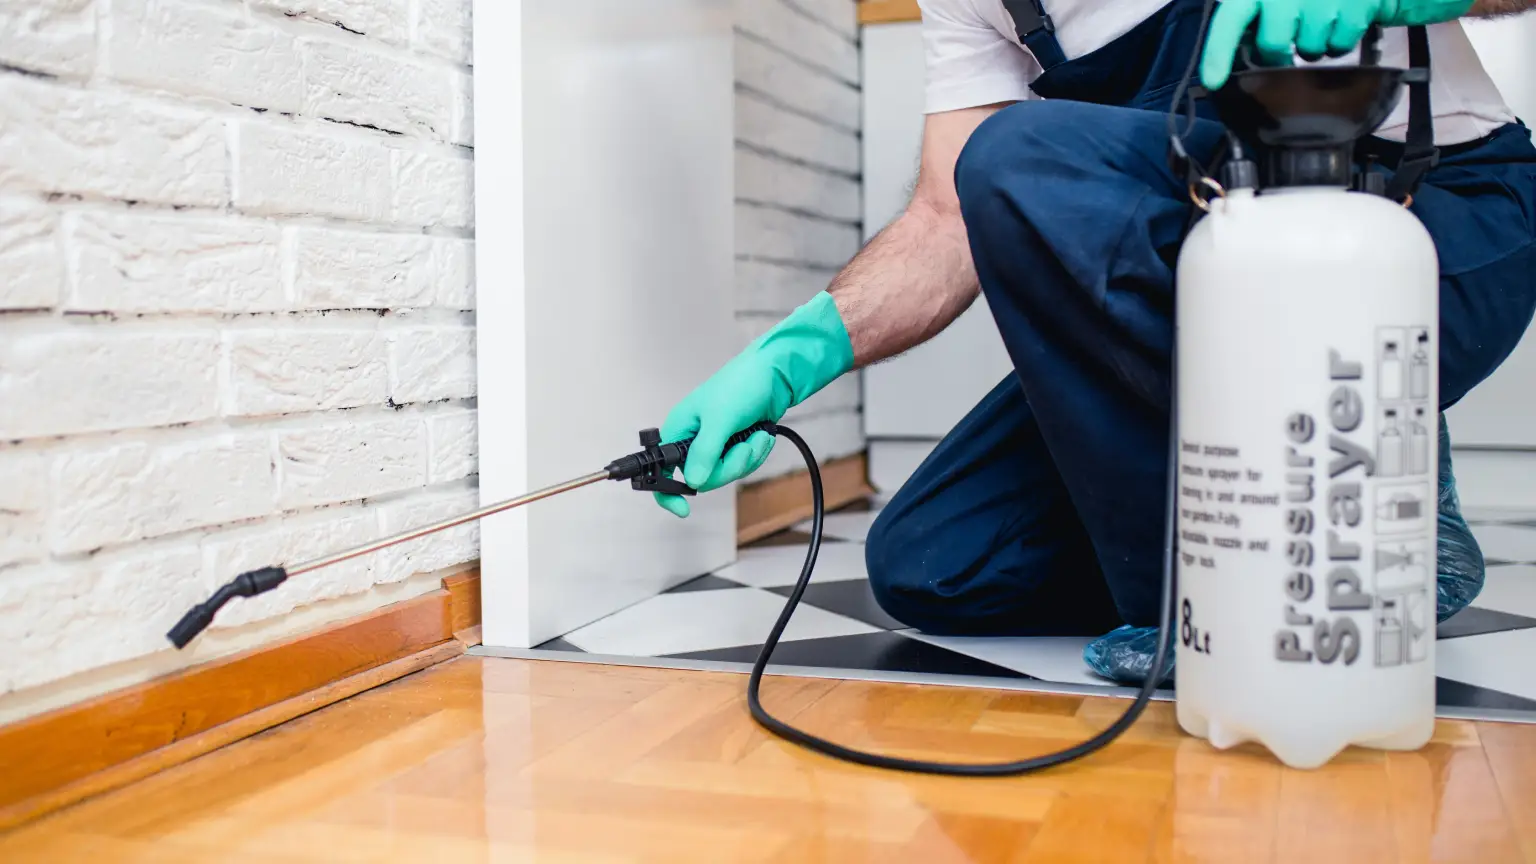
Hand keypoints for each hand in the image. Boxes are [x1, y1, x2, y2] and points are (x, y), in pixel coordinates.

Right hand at [655, 291, 853, 517]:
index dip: (668, 492)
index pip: (661, 470)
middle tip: (743, 448)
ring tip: (756, 436)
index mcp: (679, 430)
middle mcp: (693, 439)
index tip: (684, 509)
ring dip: (747, 457)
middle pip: (702, 478)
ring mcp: (715, 444)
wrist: (775, 374)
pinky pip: (741, 466)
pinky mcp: (734, 446)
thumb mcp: (721, 418)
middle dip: (729, 466)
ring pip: (725, 474)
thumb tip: (693, 482)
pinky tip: (761, 436)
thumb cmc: (742, 384)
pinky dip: (755, 454)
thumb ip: (705, 451)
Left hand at [1200, 0, 1474, 90]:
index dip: (1217, 52)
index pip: (1231, 19)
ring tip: (1322, 22)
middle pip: (1273, 44)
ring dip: (1314, 45)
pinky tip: (1343, 19)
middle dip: (1278, 53)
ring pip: (1309, 48)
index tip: (1211, 82)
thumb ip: (1252, 19)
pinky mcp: (1357, 3)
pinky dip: (1341, 40)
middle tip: (1287, 44)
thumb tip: (1224, 64)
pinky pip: (1340, 44)